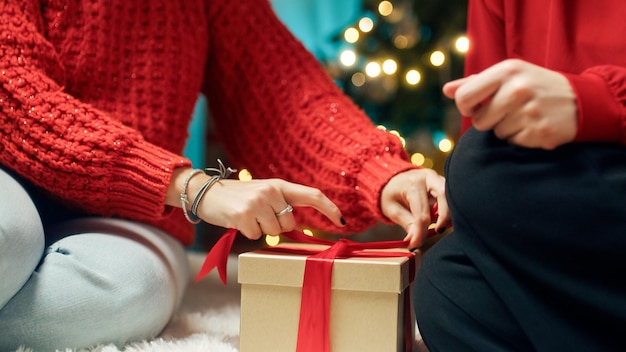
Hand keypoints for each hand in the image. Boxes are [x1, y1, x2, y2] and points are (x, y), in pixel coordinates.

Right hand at [191, 177, 344, 239]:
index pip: (312, 195)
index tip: (342, 221)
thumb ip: (280, 205)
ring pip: (273, 232)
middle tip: (257, 216)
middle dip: (276, 227)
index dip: (329, 208)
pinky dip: (247, 233)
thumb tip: (295, 227)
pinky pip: (256, 236)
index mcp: (279, 185)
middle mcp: (271, 191)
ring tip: (246, 217)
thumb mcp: (262, 194)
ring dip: (260, 230)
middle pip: (289, 224)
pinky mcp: (244, 215)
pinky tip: (237, 221)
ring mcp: (257, 202)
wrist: (204, 192)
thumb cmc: (237, 198)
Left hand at [380, 168, 449, 248]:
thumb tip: (416, 240)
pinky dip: (448, 209)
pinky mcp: (441, 183)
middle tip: (437, 231)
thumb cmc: (389, 193)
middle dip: (444, 217)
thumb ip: (407, 224)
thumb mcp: (393, 210)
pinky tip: (441, 219)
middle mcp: (428, 177)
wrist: (390, 180)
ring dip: (448, 213)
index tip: (415, 244)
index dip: (421, 232)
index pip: (422, 213)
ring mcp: (437, 178)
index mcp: (412, 184)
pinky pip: (450, 196)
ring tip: (439, 226)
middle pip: (444, 195)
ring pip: (451, 195)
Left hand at [444, 59, 577, 149]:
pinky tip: (534, 126)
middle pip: (479, 121)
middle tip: (507, 111)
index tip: (477, 107)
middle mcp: (518, 89)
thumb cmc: (535, 86)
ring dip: (506, 129)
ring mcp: (530, 112)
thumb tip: (447, 90)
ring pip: (496, 134)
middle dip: (489, 120)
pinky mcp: (539, 132)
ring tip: (524, 116)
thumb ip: (476, 83)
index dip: (466, 107)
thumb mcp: (509, 75)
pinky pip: (512, 143)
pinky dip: (520, 138)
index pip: (464, 97)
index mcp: (507, 71)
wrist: (581, 100)